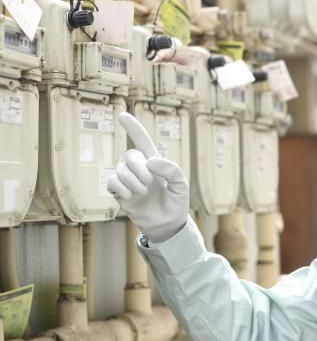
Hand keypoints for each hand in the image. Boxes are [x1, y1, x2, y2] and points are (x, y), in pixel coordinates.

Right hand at [107, 112, 188, 242]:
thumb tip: (150, 161)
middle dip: (139, 168)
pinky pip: (111, 181)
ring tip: (144, 193)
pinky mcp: (120, 193)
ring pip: (120, 169)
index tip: (122, 115)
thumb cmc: (176, 202)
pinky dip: (121, 188)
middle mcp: (139, 168)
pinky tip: (131, 197)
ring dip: (133, 181)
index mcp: (154, 162)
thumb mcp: (181, 184)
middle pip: (130, 155)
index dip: (133, 128)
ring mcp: (128, 180)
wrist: (168, 225)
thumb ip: (171, 169)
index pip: (141, 140)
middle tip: (151, 183)